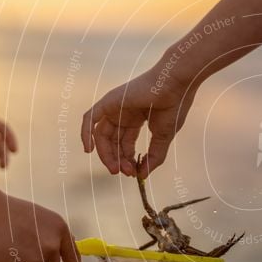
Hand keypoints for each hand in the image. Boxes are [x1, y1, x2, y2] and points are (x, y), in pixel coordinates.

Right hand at [0, 186, 82, 261]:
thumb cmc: (10, 212)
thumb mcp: (40, 218)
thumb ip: (53, 234)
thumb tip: (59, 250)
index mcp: (60, 230)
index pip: (71, 253)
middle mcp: (51, 247)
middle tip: (21, 246)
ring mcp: (35, 261)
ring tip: (9, 245)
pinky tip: (1, 253)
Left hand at [81, 67, 195, 177]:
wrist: (175, 85)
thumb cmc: (173, 106)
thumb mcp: (163, 138)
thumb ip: (153, 157)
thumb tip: (142, 175)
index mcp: (136, 119)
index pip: (125, 143)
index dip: (128, 159)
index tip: (135, 173)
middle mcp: (123, 113)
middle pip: (112, 141)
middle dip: (116, 159)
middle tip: (123, 173)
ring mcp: (115, 107)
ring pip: (101, 134)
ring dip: (106, 153)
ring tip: (114, 168)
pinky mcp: (109, 101)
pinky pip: (90, 118)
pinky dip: (86, 133)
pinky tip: (89, 150)